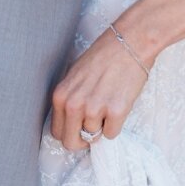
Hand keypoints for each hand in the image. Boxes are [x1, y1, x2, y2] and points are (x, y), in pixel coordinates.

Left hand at [49, 25, 149, 151]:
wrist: (128, 43)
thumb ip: (69, 99)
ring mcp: (95, 109)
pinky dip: (115, 124)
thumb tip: (69, 123)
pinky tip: (117, 103)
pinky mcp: (115, 112)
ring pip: (94, 138)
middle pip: (71, 143)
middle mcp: (74, 104)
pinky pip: (111, 134)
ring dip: (101, 126)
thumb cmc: (102, 56)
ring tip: (108, 103)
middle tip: (93, 126)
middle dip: (82, 139)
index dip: (69, 132)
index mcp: (61, 95)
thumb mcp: (74, 76)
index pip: (56, 132)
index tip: (78, 127)